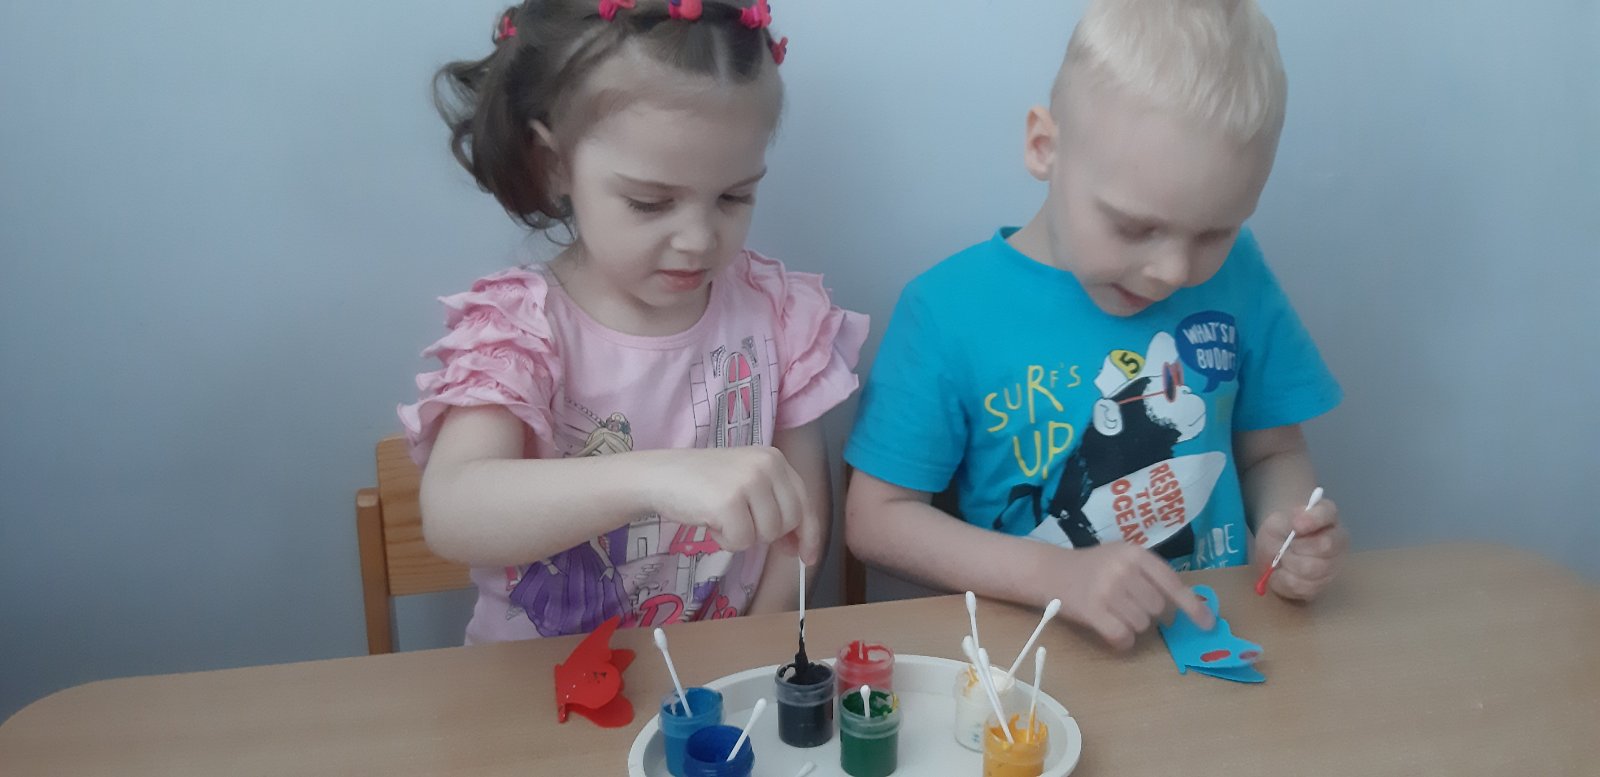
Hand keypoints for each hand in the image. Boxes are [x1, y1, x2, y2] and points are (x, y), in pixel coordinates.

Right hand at [638, 447, 821, 564]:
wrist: (658, 476)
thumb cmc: (701, 483)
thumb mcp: (746, 483)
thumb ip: (774, 505)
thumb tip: (799, 545)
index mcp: (774, 458)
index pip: (804, 502)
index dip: (809, 534)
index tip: (806, 556)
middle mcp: (766, 465)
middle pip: (790, 522)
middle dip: (767, 534)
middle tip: (740, 525)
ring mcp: (748, 482)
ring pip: (767, 535)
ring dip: (743, 536)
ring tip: (721, 517)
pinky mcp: (729, 502)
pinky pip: (742, 542)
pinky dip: (725, 541)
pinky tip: (710, 521)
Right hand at [1054, 543, 1214, 650]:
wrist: (1050, 571)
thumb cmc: (1093, 566)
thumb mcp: (1123, 557)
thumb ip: (1151, 575)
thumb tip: (1189, 606)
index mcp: (1135, 554)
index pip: (1172, 583)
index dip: (1193, 606)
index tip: (1208, 624)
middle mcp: (1123, 570)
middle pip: (1157, 609)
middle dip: (1146, 612)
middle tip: (1126, 604)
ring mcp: (1107, 590)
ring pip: (1141, 625)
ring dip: (1131, 625)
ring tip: (1113, 612)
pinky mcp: (1092, 611)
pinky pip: (1121, 636)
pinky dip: (1121, 641)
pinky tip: (1113, 634)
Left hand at [1254, 497, 1346, 599]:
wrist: (1275, 550)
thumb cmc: (1282, 530)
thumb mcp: (1281, 518)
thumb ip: (1292, 518)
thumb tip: (1299, 522)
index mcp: (1329, 515)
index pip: (1327, 513)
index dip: (1312, 520)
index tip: (1295, 524)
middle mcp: (1338, 540)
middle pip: (1324, 546)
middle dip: (1296, 547)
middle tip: (1283, 547)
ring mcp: (1334, 565)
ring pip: (1312, 569)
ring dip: (1289, 564)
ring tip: (1283, 559)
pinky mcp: (1322, 586)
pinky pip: (1303, 587)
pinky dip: (1285, 580)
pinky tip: (1283, 572)